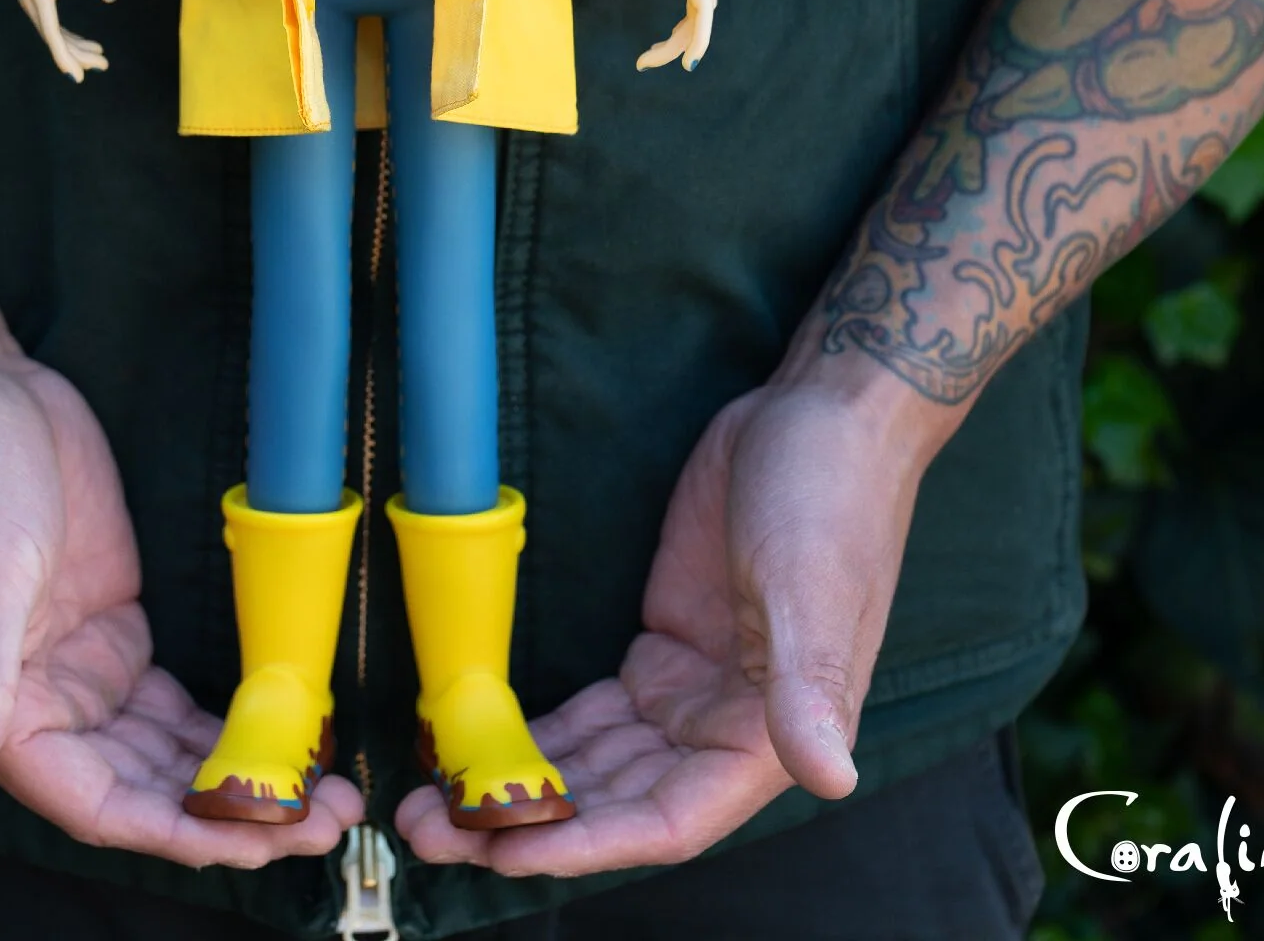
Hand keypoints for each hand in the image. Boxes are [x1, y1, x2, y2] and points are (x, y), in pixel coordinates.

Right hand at [0, 355, 363, 864]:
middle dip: (233, 817)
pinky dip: (227, 722)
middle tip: (325, 823)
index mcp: (0, 712)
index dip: (180, 831)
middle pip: (149, 792)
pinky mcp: (114, 625)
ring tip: (325, 791)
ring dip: (240, 779)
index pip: (100, 805)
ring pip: (170, 754)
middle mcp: (43, 706)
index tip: (260, 841)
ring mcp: (83, 667)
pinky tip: (284, 731)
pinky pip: (175, 702)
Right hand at [17, 0, 115, 80]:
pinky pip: (51, 17)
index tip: (77, 78)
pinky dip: (68, 32)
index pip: (51, 31)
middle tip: (104, 66)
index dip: (64, 56)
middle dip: (76, 53)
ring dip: (74, 45)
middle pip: (51, 33)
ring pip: (51, 28)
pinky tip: (88, 43)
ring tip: (102, 58)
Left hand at [397, 368, 938, 875]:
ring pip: (597, 763)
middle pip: (615, 802)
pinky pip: (594, 711)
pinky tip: (479, 737)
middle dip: (529, 821)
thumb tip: (830, 777)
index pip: (666, 822)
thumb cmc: (832, 499)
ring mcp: (689, 688)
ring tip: (433, 796)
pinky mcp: (664, 644)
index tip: (504, 848)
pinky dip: (542, 730)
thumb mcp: (812, 587)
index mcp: (770, 736)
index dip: (585, 842)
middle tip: (431, 826)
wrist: (820, 416)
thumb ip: (808, 685)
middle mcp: (726, 729)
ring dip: (523, 783)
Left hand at [605, 0, 717, 70]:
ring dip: (678, 40)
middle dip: (675, 47)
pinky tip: (663, 40)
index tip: (688, 66)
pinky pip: (697, 9)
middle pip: (699, 20)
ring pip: (699, 18)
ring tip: (645, 58)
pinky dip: (683, 28)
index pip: (702, 10)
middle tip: (641, 64)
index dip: (698, 39)